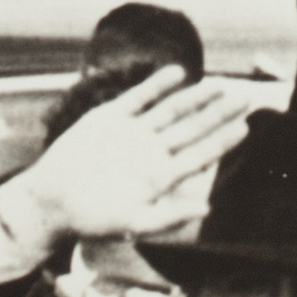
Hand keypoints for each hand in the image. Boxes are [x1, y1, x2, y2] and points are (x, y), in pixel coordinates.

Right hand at [0, 67, 252, 246]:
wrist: (51, 200)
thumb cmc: (92, 218)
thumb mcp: (134, 222)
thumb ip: (170, 215)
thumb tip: (208, 209)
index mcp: (161, 176)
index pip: (200, 155)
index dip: (222, 141)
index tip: (245, 128)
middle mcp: (151, 152)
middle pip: (192, 128)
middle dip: (218, 114)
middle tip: (244, 99)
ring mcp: (133, 133)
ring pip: (171, 110)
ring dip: (195, 97)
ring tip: (218, 86)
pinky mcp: (110, 119)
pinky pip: (139, 97)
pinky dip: (158, 85)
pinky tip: (178, 73)